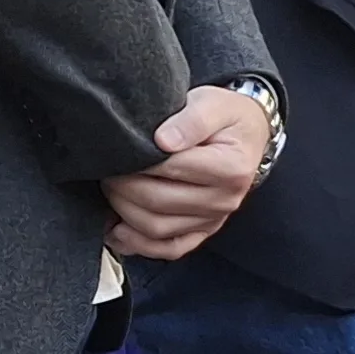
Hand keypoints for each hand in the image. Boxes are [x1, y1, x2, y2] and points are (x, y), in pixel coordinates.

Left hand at [102, 86, 270, 259]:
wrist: (248, 136)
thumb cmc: (227, 118)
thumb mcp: (213, 104)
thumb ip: (191, 119)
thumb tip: (162, 141)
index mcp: (231, 168)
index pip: (172, 169)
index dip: (138, 160)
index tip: (118, 149)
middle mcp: (225, 200)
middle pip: (159, 202)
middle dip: (122, 186)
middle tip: (106, 167)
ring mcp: (214, 220)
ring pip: (157, 229)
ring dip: (123, 212)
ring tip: (110, 188)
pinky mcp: (203, 232)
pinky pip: (169, 249)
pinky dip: (138, 244)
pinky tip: (117, 230)